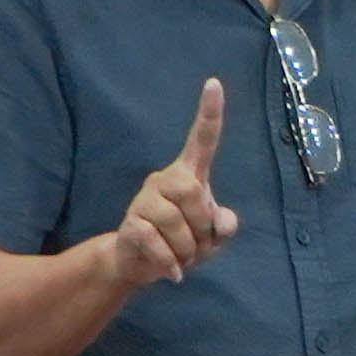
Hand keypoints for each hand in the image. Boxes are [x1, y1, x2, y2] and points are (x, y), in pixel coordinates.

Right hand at [105, 80, 241, 295]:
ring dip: (188, 250)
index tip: (214, 83)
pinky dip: (171, 263)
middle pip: (194, 195)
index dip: (209, 113)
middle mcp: (165, 180)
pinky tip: (173, 272)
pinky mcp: (130, 224)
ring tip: (182, 256)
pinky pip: (157, 244)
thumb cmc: (182, 242)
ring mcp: (144, 200)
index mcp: (189, 176)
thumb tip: (223, 223)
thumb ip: (224, 226)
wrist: (142, 265)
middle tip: (197, 243)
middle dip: (202, 227)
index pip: (203, 140)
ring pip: (176, 224)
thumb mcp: (212, 238)